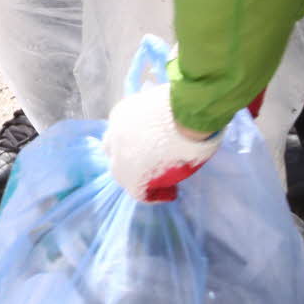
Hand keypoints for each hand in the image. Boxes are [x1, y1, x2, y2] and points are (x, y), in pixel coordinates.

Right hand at [102, 81, 221, 201]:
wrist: (189, 107)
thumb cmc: (192, 144)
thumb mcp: (182, 171)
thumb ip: (163, 177)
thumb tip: (160, 174)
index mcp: (133, 174)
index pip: (137, 193)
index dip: (157, 195)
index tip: (172, 190)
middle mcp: (117, 153)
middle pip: (119, 171)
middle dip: (136, 175)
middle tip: (155, 172)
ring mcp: (115, 130)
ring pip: (110, 147)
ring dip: (124, 153)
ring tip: (142, 149)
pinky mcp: (119, 112)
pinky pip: (117, 128)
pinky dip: (128, 133)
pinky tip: (144, 129)